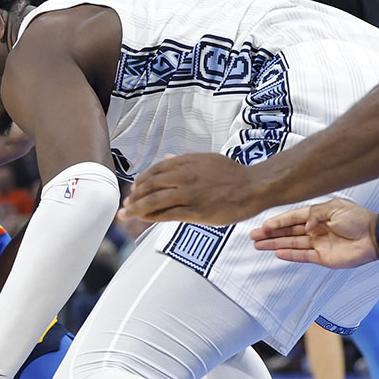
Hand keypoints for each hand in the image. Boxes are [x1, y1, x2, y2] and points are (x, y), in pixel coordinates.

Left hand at [123, 154, 269, 224]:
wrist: (253, 187)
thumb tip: (167, 158)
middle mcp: (185, 176)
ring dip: (136, 208)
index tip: (134, 189)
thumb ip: (185, 161)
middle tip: (125, 204)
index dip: (141, 181)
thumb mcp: (207, 160)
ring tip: (126, 214)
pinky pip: (168, 214)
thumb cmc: (233, 175)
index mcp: (187, 162)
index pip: (156, 171)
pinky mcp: (196, 211)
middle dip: (134, 195)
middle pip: (150, 185)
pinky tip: (144, 219)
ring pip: (155, 200)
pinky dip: (153, 216)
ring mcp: (189, 194)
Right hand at [250, 199, 378, 268]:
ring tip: (259, 246)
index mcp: (318, 215)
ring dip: (275, 244)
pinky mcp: (323, 257)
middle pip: (288, 232)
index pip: (292, 218)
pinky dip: (290, 255)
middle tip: (253, 237)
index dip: (277, 222)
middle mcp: (315, 229)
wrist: (375, 236)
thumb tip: (303, 225)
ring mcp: (318, 244)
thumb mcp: (335, 208)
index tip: (263, 225)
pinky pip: (302, 256)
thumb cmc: (359, 219)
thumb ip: (316, 215)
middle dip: (270, 234)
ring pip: (291, 244)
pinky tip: (277, 253)